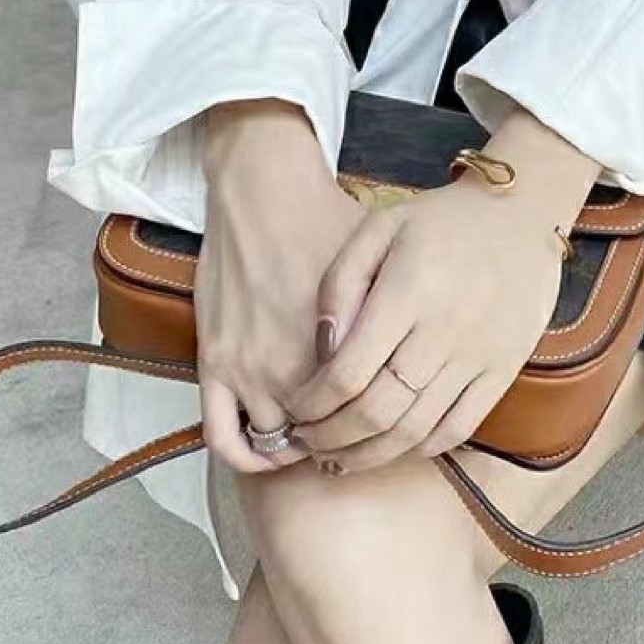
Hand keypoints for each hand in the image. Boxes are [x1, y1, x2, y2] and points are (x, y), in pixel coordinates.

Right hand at [195, 98, 366, 474]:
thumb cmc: (326, 219)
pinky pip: (223, 437)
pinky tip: (266, 447)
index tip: (385, 429)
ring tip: (312, 440)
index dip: (381, 430)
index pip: (372, 416)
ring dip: (296, 451)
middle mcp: (298, 364)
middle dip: (343, 447)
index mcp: (347, 344)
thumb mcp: (382, 265)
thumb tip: (429, 353)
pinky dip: (246, 455)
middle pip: (329, 436)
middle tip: (351, 444)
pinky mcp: (214, 364)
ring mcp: (252, 369)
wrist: (264, 189)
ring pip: (279, 446)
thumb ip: (398, 318)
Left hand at [285, 110, 599, 471]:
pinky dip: (420, 449)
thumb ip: (340, 285)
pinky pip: (459, 428)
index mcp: (408, 291)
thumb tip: (323, 352)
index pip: (348, 373)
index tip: (293, 411)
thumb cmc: (441, 221)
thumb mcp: (379, 229)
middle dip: (331, 438)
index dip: (312, 405)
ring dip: (369, 455)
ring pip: (415, 430)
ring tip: (339, 459)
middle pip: (378, 411)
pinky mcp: (504, 370)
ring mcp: (479, 355)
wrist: (522, 214)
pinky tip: (393, 447)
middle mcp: (446, 329)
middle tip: (307, 443)